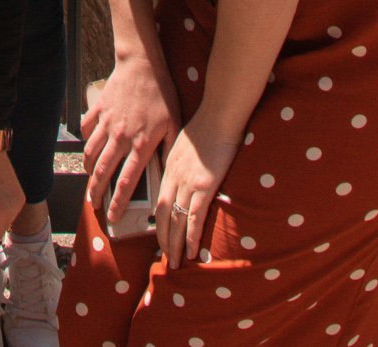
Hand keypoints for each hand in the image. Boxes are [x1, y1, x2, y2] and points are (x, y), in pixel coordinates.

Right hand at [80, 52, 180, 223]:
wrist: (142, 65)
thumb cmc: (162, 95)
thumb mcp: (174, 124)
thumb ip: (169, 150)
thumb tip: (167, 173)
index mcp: (140, 145)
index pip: (126, 182)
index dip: (118, 203)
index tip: (113, 217)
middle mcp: (119, 137)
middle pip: (103, 173)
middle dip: (96, 192)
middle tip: (94, 205)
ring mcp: (106, 124)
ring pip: (91, 154)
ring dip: (89, 171)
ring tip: (91, 181)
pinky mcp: (98, 110)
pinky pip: (86, 131)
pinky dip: (86, 142)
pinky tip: (89, 148)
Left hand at [153, 120, 239, 269]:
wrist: (218, 115)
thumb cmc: (206, 127)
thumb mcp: (184, 144)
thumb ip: (180, 161)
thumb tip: (182, 172)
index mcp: (170, 168)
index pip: (160, 202)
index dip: (158, 222)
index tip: (159, 237)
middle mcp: (175, 178)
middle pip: (164, 216)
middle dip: (163, 239)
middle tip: (166, 258)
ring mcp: (189, 183)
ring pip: (177, 221)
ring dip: (175, 244)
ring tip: (175, 262)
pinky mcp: (204, 185)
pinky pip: (195, 217)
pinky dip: (192, 236)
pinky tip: (192, 251)